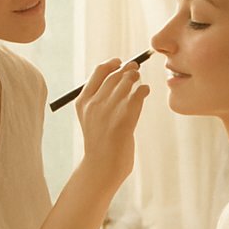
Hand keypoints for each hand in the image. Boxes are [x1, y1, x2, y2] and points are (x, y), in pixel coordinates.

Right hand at [74, 58, 148, 186]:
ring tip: (139, 79)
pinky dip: (144, 89)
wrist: (101, 167)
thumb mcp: (91, 118)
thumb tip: (117, 78)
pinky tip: (146, 91)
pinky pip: (137, 95)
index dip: (111, 64)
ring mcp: (108, 111)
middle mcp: (94, 104)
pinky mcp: (124, 120)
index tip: (119, 61)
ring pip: (126, 83)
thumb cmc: (100, 143)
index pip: (98, 73)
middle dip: (127, 69)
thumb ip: (98, 100)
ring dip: (135, 77)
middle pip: (115, 76)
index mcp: (83, 102)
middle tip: (135, 68)